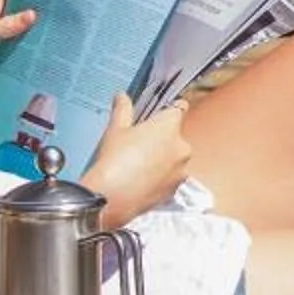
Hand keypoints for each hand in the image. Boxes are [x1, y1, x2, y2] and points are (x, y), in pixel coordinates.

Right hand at [78, 94, 191, 226]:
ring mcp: (181, 170)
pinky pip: (171, 177)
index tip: (166, 112)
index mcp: (169, 126)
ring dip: (163, 160)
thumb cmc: (114, 160)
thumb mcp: (115, 129)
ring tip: (138, 166)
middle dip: (162, 139)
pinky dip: (161, 178)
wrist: (111, 198)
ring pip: (175, 159)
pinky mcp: (175, 190)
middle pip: (175, 136)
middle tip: (139, 145)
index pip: (179, 109)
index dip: (172, 109)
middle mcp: (181, 146)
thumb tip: (121, 96)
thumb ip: (122, 109)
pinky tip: (142, 180)